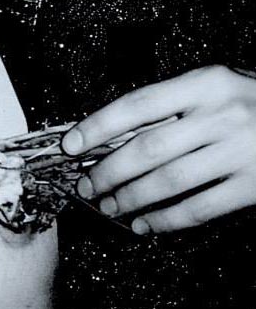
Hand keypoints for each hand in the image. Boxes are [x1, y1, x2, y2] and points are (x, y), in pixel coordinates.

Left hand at [61, 65, 255, 233]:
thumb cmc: (253, 99)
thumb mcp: (215, 84)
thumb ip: (173, 103)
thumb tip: (112, 132)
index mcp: (204, 83)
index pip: (137, 105)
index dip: (98, 125)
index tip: (70, 144)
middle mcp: (220, 116)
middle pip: (148, 148)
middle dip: (108, 170)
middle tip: (85, 184)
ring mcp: (240, 152)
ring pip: (169, 181)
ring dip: (130, 198)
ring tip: (106, 206)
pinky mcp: (255, 187)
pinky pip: (201, 208)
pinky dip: (167, 220)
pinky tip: (145, 225)